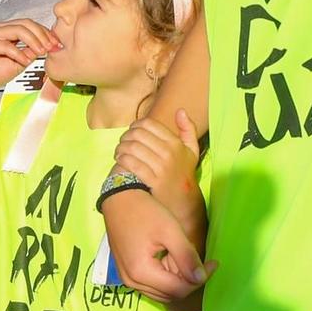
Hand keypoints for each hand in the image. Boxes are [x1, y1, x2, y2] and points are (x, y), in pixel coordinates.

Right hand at [0, 19, 57, 96]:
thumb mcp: (21, 61)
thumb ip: (32, 52)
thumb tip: (48, 46)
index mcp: (10, 30)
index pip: (32, 25)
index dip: (47, 33)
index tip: (57, 45)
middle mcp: (1, 28)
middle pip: (27, 24)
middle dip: (43, 35)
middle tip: (51, 47)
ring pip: (18, 29)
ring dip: (33, 40)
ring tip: (41, 52)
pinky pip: (6, 45)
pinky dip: (18, 53)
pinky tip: (25, 62)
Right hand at [103, 189, 213, 303]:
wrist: (120, 201)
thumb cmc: (146, 213)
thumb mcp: (171, 232)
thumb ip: (186, 256)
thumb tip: (201, 278)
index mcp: (141, 273)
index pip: (178, 289)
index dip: (200, 279)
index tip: (214, 263)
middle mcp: (132, 282)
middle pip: (170, 294)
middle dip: (190, 282)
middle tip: (204, 262)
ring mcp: (128, 279)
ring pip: (162, 292)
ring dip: (179, 281)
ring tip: (189, 259)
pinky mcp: (128, 273)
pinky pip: (152, 284)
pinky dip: (167, 278)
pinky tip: (174, 260)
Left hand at [117, 111, 205, 242]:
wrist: (182, 199)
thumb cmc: (183, 171)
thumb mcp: (192, 149)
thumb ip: (188, 128)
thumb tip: (180, 110)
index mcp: (176, 143)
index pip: (149, 124)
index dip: (136, 124)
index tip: (132, 130)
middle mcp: (169, 153)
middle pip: (138, 135)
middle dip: (126, 136)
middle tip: (123, 140)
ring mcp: (160, 167)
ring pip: (132, 148)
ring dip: (121, 147)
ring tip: (119, 150)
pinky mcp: (151, 180)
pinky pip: (132, 164)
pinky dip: (122, 159)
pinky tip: (120, 160)